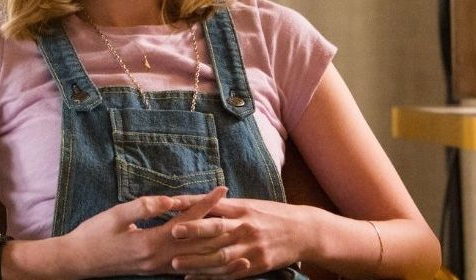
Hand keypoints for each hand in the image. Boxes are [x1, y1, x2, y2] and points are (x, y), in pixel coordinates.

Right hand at [58, 187, 231, 277]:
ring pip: (197, 263)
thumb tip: (171, 200)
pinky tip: (216, 264)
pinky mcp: (156, 272)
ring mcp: (158, 269)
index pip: (187, 221)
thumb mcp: (115, 214)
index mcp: (150, 241)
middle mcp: (159, 258)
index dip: (206, 204)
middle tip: (244, 218)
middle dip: (222, 231)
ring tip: (242, 249)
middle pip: (199, 246)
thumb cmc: (93, 234)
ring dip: (220, 255)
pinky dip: (204, 268)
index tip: (223, 189)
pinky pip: (187, 271)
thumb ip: (144, 206)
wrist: (78, 262)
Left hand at [167, 197, 314, 279]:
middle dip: (194, 230)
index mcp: (242, 208)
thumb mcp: (252, 205)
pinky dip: (211, 277)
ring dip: (197, 260)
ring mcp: (251, 247)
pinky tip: (194, 278)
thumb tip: (200, 203)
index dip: (192, 204)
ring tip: (176, 263)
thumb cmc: (273, 215)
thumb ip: (227, 206)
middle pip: (216, 229)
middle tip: (172, 232)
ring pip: (220, 255)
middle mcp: (245, 226)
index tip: (171, 203)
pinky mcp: (256, 264)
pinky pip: (230, 272)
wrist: (304, 231)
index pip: (212, 204)